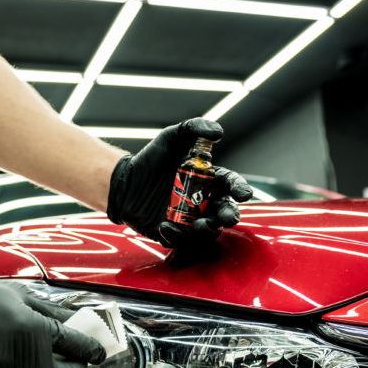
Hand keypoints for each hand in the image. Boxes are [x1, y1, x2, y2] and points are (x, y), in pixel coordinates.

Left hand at [107, 118, 252, 246]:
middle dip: (228, 215)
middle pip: (223, 212)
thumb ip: (194, 128)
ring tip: (199, 225)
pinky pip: (179, 240)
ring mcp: (188, 219)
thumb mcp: (171, 138)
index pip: (230, 185)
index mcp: (208, 180)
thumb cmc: (151, 160)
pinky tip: (164, 225)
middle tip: (227, 218)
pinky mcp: (172, 233)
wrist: (124, 181)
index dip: (239, 189)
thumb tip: (219, 131)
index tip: (243, 194)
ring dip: (206, 230)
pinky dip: (175, 235)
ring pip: (206, 231)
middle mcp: (203, 202)